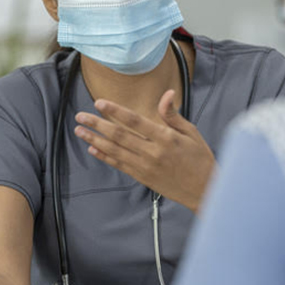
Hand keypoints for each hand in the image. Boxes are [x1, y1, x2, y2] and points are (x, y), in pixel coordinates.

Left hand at [74, 90, 216, 212]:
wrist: (204, 190)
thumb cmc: (200, 159)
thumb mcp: (191, 133)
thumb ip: (173, 115)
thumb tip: (167, 95)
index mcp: (166, 138)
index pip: (135, 121)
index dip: (115, 111)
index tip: (99, 103)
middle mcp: (153, 152)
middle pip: (119, 135)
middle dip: (97, 124)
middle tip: (81, 115)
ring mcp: (146, 166)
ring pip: (115, 150)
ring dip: (95, 139)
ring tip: (80, 130)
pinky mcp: (143, 177)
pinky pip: (120, 165)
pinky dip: (105, 156)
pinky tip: (93, 148)